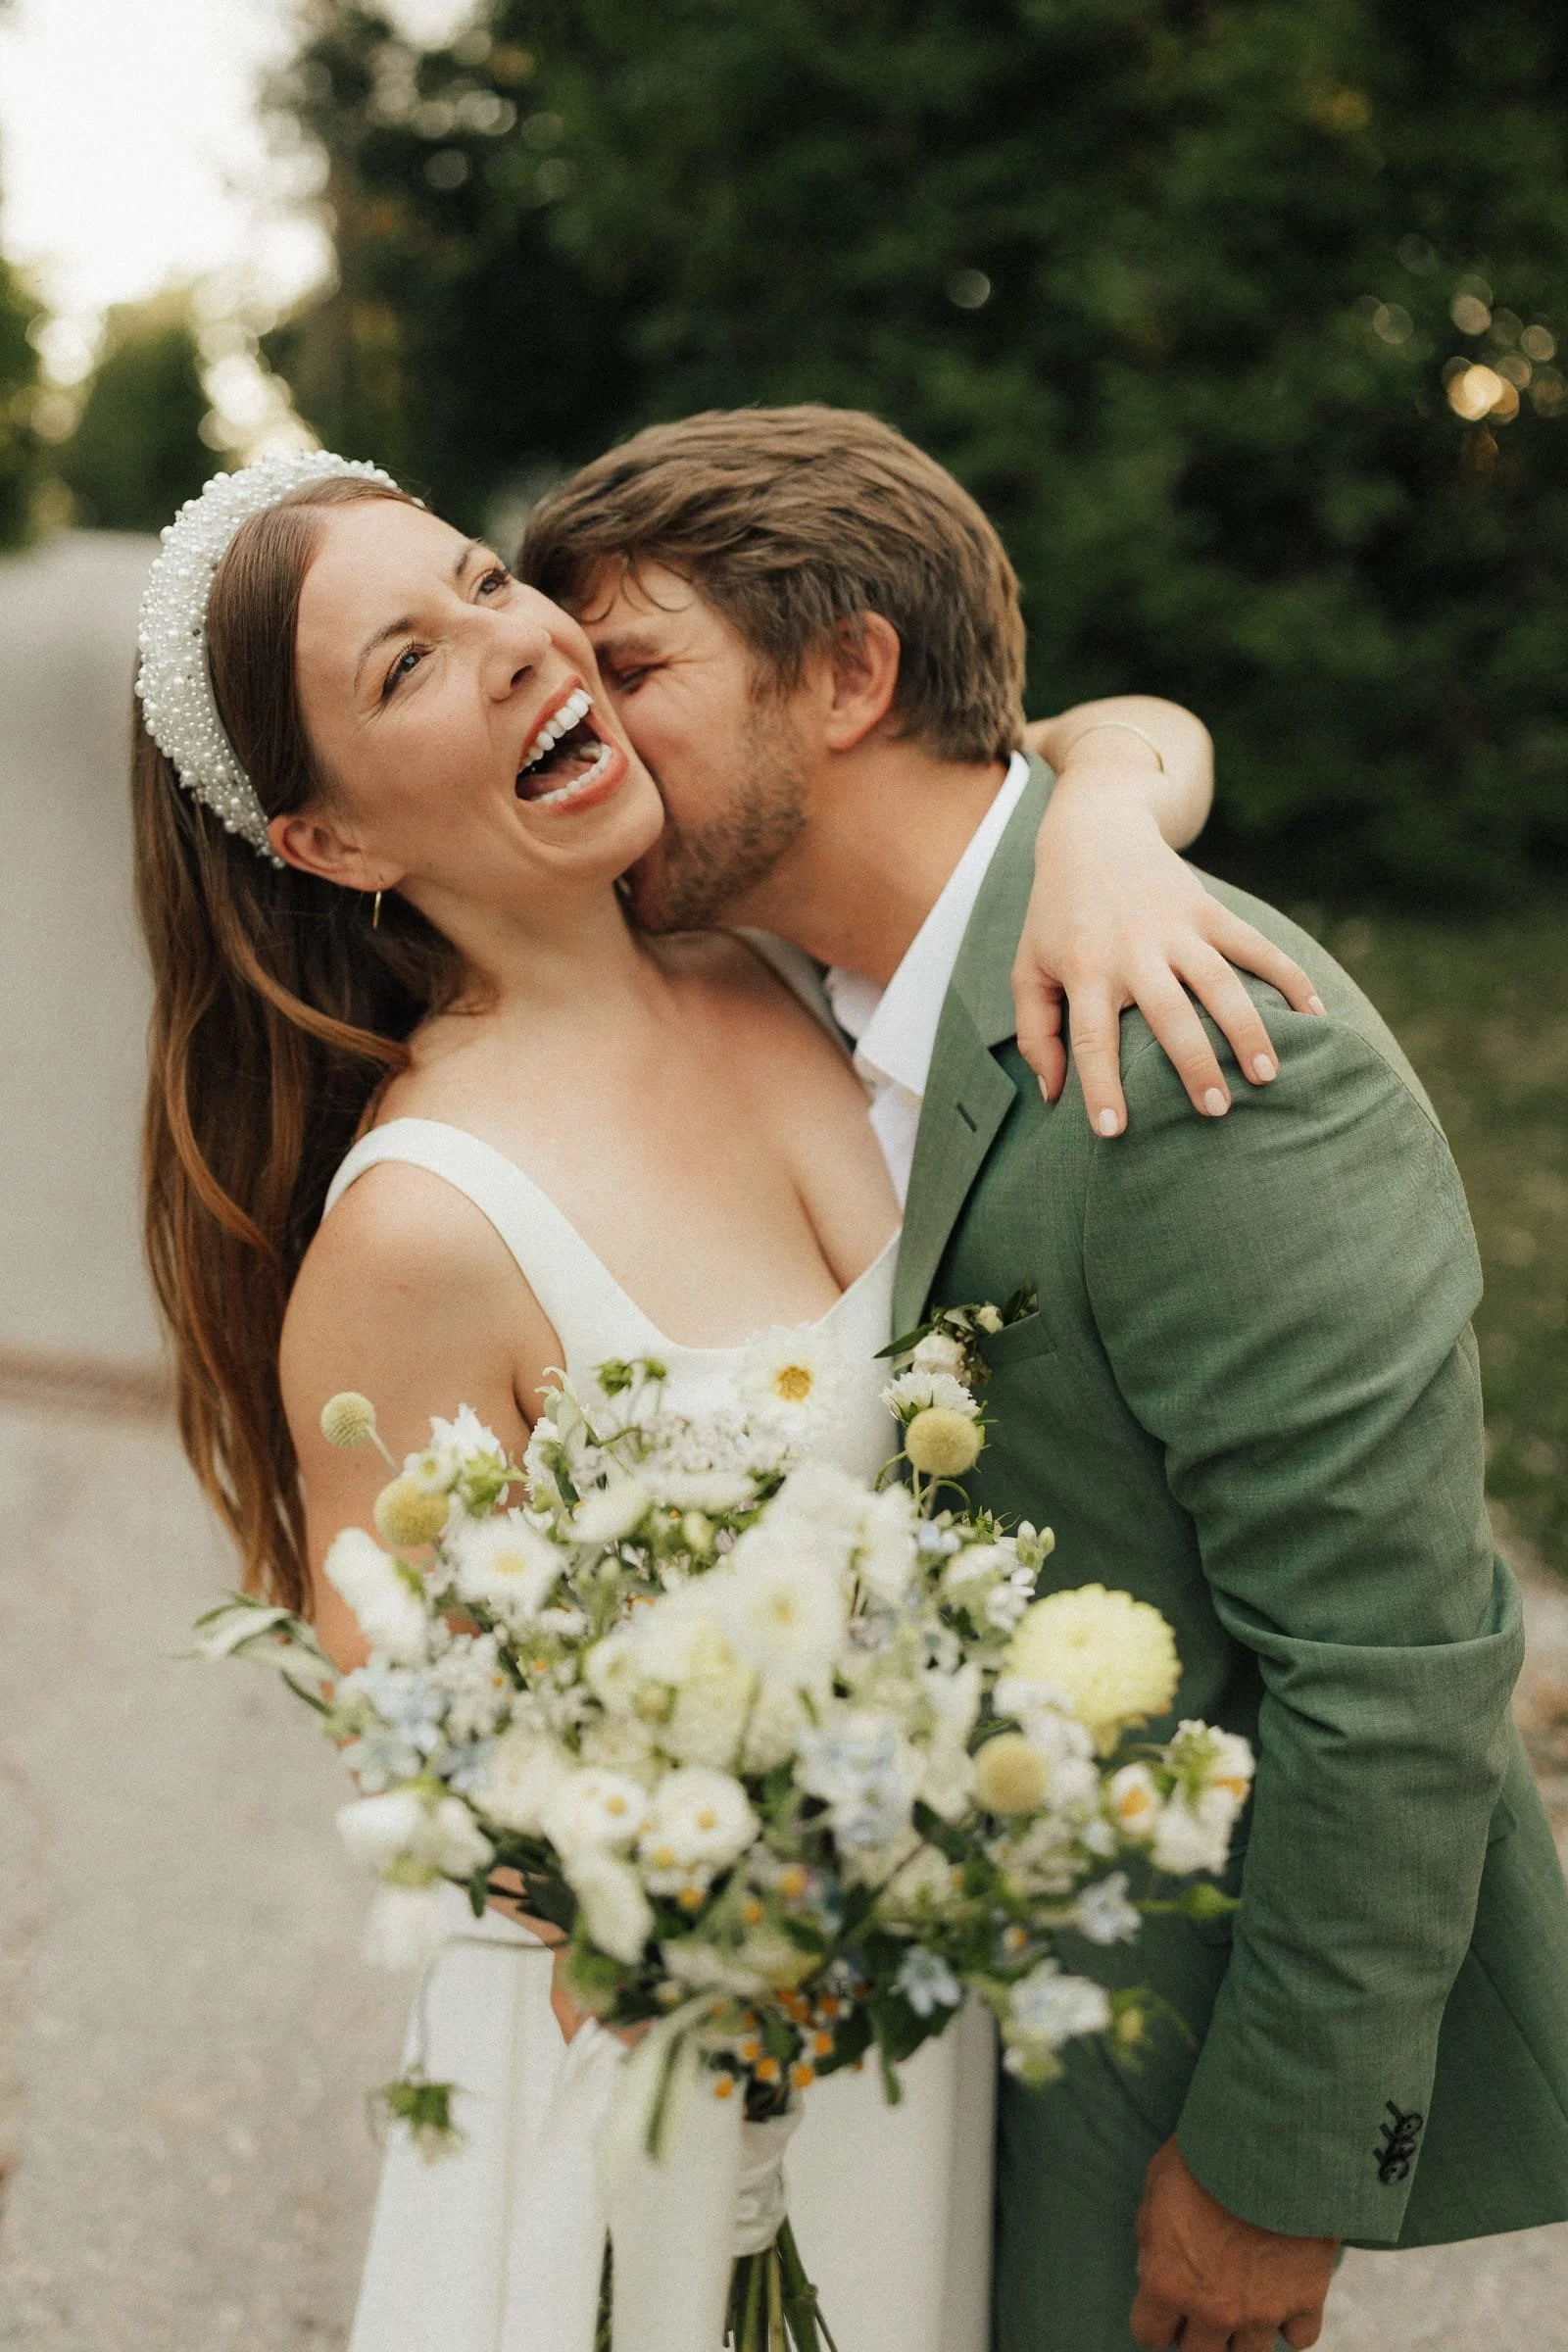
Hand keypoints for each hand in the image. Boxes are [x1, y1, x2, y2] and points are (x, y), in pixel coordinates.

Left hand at [1011, 762, 1324, 1135]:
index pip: (1092, 1038)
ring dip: (1246, 1029)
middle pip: (1169, 1014)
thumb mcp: (1029, 969)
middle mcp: (1134, 950)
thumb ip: (1035, 1034)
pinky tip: (1315, 1014)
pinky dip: (1289, 977)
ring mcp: (1177, 928)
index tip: (1113, 1132)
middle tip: (1216, 1110)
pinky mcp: (1209, 910)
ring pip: (1220, 982)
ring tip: (1267, 1076)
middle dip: (1193, 1063)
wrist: (1093, 832)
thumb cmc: (1056, 917)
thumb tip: (1053, 1097)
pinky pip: (1256, 946)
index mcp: (1085, 969)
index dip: (1101, 1086)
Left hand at [1131, 2137, 1338, 2351]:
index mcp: (1167, 2283)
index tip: (1165, 2304)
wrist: (1272, 2142)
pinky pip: (1298, 2339)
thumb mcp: (1157, 2185)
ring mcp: (1261, 2311)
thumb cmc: (1205, 2155)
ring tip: (1243, 2303)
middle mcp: (1212, 2310)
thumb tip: (1152, 2265)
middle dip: (1197, 2334)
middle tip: (1204, 2304)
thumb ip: (1151, 2236)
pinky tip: (1284, 2298)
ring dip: (1242, 2335)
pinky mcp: (1305, 2300)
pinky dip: (1291, 2324)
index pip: (1150, 2335)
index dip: (1156, 2319)